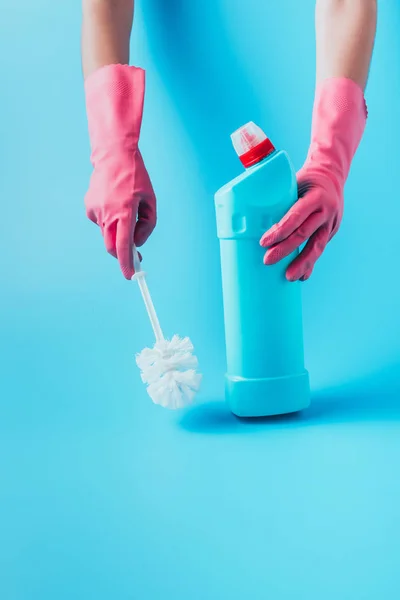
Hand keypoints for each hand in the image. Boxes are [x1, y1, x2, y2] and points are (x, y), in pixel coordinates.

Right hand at [84, 64, 154, 278]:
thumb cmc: (136, 177)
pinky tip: (115, 203)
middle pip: (112, 246)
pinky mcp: (89, 207)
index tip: (130, 276)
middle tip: (136, 258)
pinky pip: (103, 222)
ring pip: (108, 233)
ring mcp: (95, 211)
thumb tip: (137, 243)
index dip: (127, 264)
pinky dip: (111, 220)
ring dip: (118, 231)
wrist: (113, 155)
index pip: (124, 246)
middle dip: (123, 254)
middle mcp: (107, 214)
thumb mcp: (150, 201)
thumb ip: (147, 225)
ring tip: (127, 210)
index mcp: (124, 212)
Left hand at [260, 166, 341, 281]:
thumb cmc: (305, 179)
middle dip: (285, 250)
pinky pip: (319, 249)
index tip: (264, 243)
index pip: (296, 216)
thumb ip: (278, 196)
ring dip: (302, 263)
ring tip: (289, 277)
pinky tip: (302, 276)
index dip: (280, 230)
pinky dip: (310, 263)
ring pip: (317, 246)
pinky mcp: (332, 231)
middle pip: (304, 234)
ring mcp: (331, 223)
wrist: (332, 175)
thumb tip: (248, 207)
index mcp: (316, 196)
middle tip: (267, 261)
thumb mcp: (294, 181)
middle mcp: (326, 210)